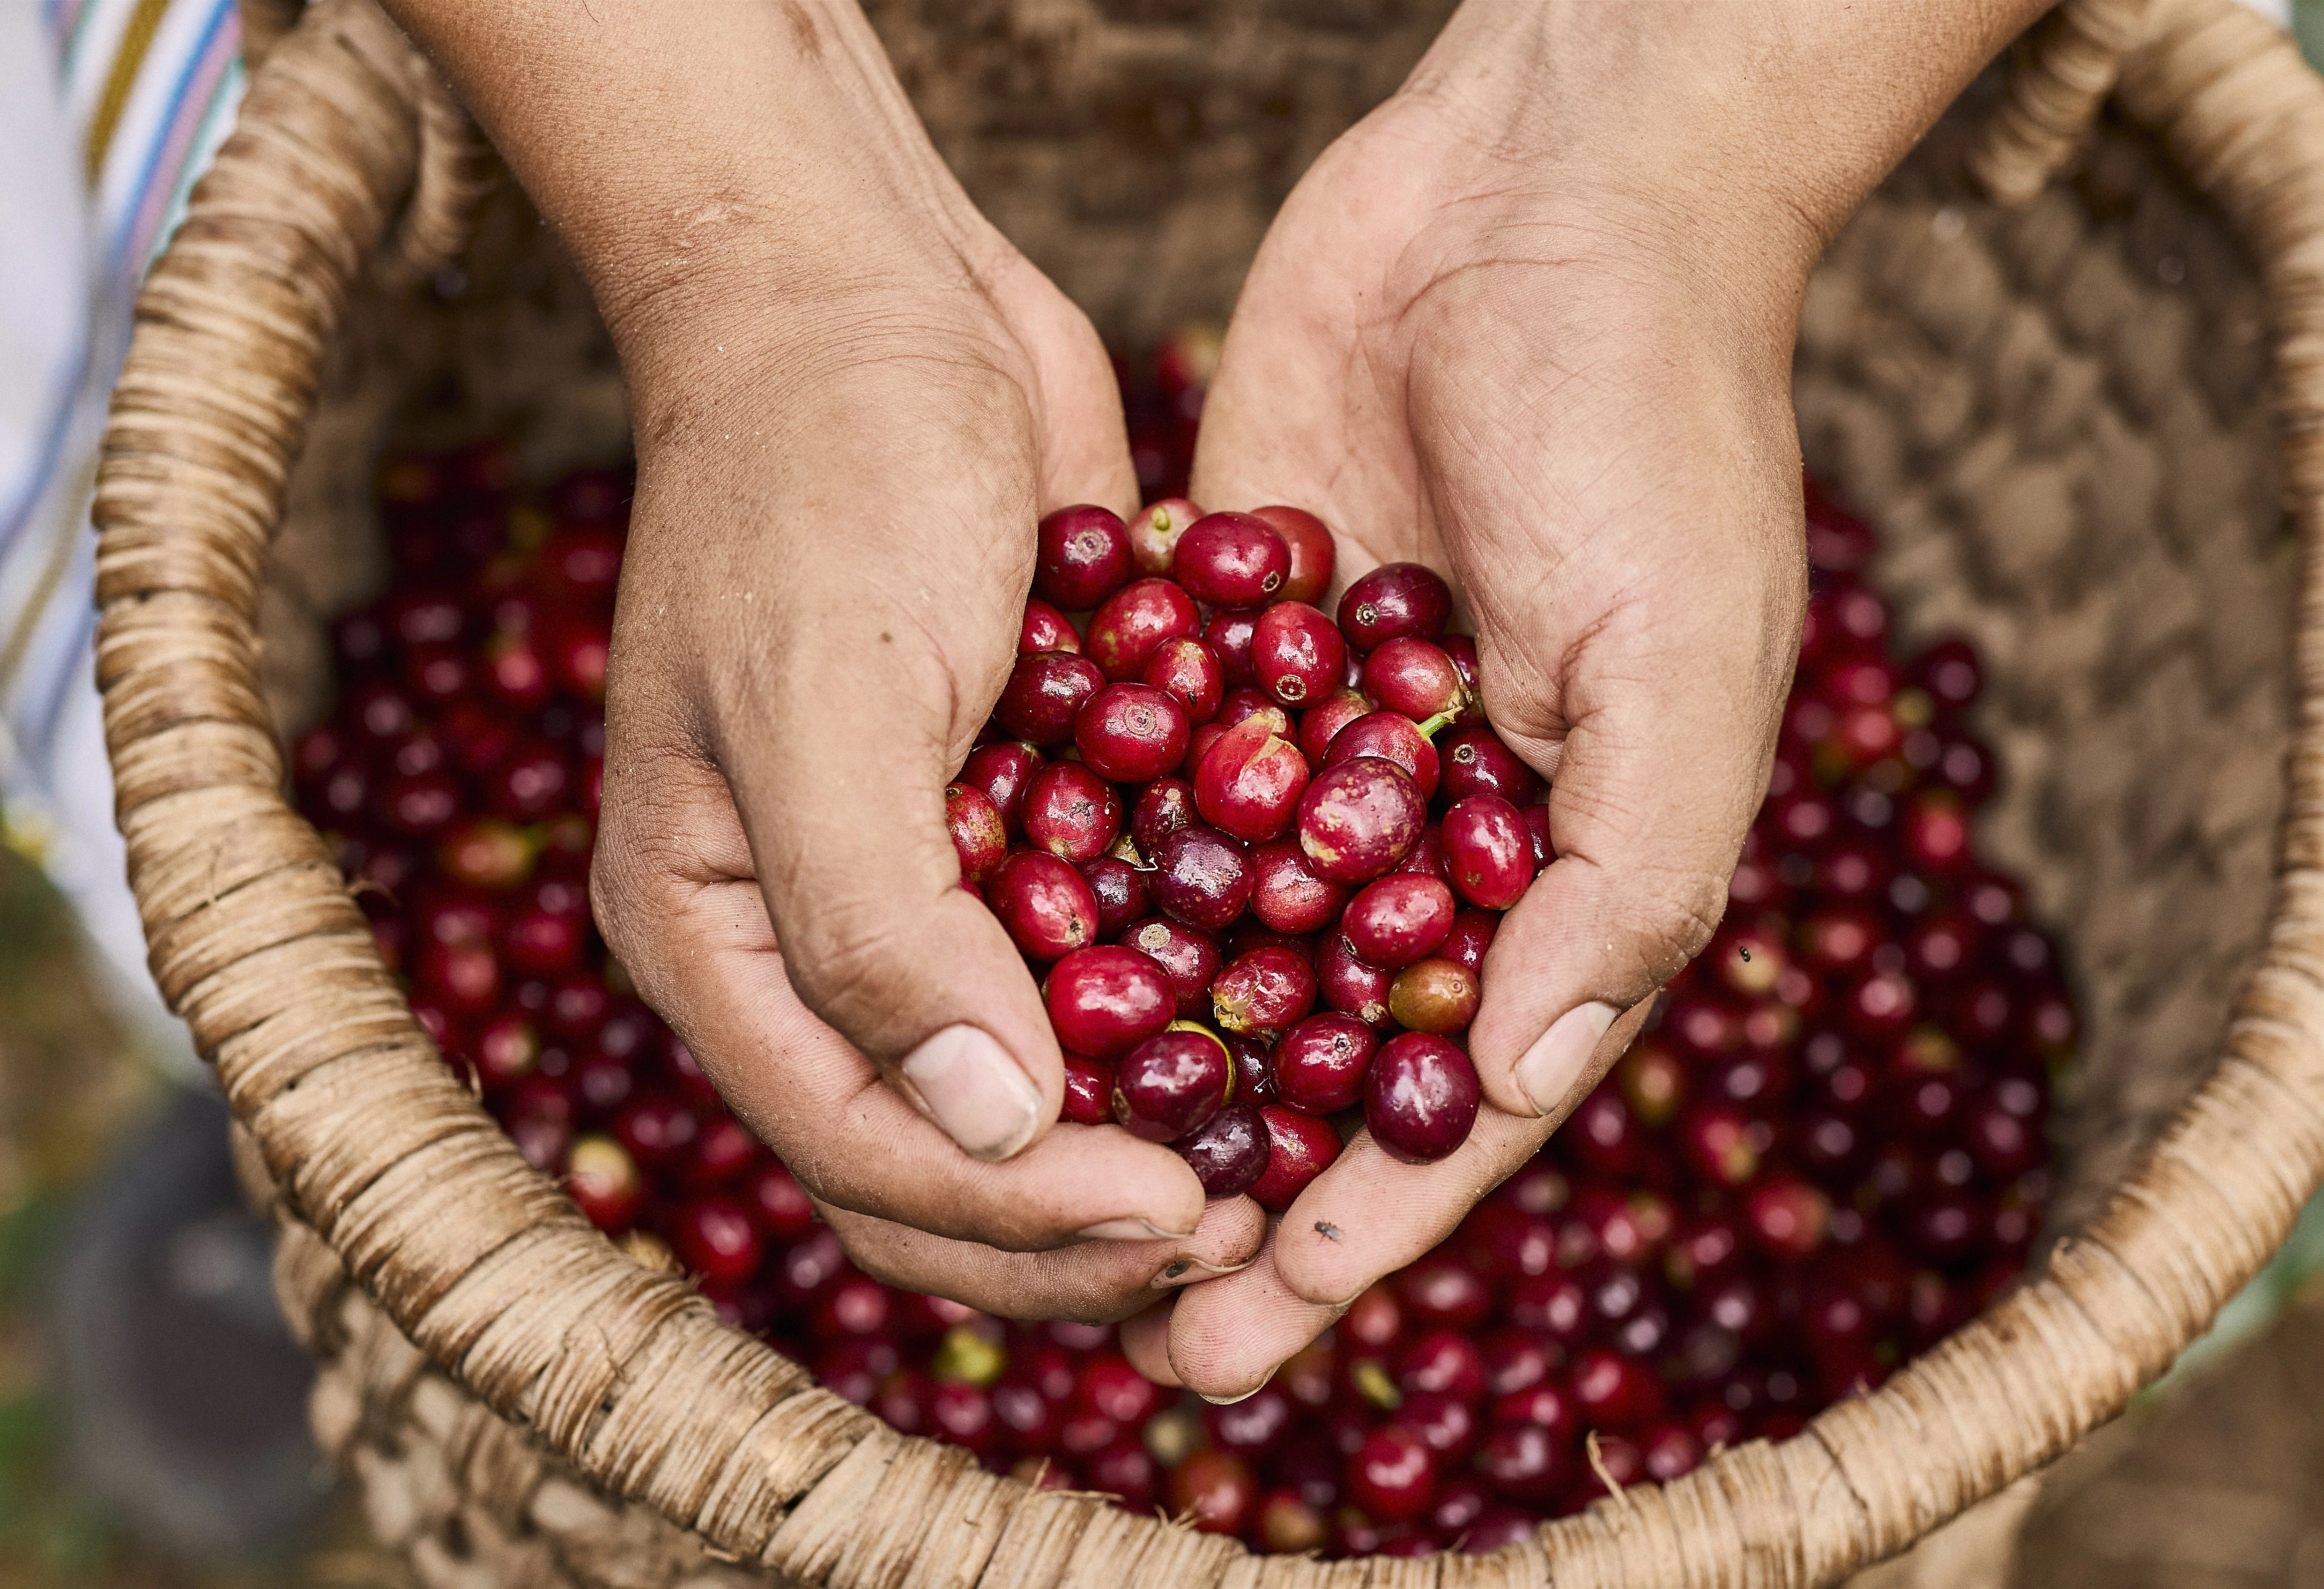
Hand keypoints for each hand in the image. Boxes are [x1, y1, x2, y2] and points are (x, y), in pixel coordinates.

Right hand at [387, 0, 1264, 1315]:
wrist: (872, 294)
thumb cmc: (816, 477)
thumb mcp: (825, 697)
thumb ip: (881, 924)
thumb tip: (991, 1123)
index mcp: (718, 937)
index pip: (860, 1148)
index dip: (1015, 1213)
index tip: (1179, 1216)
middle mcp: (811, 937)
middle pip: (941, 1157)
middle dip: (1078, 1217)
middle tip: (1238, 1226)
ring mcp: (921, 883)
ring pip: (1026, 1087)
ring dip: (1137, 1143)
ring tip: (1269, 1175)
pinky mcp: (1016, 819)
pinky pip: (1093, 966)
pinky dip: (1172, 1020)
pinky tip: (1281, 1041)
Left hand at [1128, 0, 2047, 1397]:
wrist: (1541, 193)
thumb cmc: (1656, 424)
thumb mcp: (1684, 663)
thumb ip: (1626, 881)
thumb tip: (1516, 1080)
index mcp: (1554, 861)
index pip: (1448, 1091)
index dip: (1358, 1227)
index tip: (1250, 1333)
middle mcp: (1424, 823)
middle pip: (1311, 1049)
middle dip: (1224, 1179)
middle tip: (1116, 1314)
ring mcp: (1313, 733)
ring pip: (1207, 935)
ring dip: (1129, 1058)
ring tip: (1020, 1175)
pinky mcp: (1221, 633)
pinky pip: (1138, 780)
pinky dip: (1075, 870)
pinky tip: (980, 965)